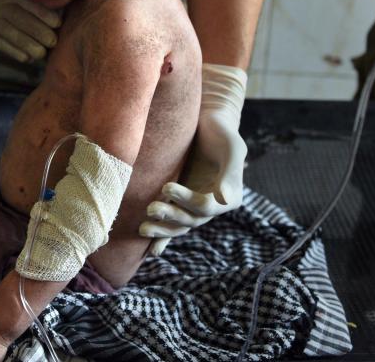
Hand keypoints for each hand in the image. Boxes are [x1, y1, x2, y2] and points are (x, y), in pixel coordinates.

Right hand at [0, 0, 61, 62]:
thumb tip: (61, 4)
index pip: (29, 4)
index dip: (44, 15)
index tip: (58, 23)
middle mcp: (0, 6)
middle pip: (22, 21)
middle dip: (40, 33)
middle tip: (54, 41)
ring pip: (13, 36)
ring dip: (29, 47)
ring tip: (43, 53)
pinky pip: (3, 46)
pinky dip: (16, 53)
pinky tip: (29, 58)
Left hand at [140, 64, 246, 254]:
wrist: (206, 124)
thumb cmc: (221, 132)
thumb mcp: (231, 148)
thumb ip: (231, 173)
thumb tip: (225, 199)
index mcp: (228, 196)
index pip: (205, 206)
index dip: (186, 200)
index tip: (166, 186)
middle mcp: (213, 206)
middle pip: (190, 219)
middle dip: (170, 216)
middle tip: (150, 209)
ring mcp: (194, 206)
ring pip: (180, 225)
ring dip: (163, 230)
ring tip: (143, 229)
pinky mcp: (181, 203)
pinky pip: (172, 223)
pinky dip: (163, 238)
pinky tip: (152, 250)